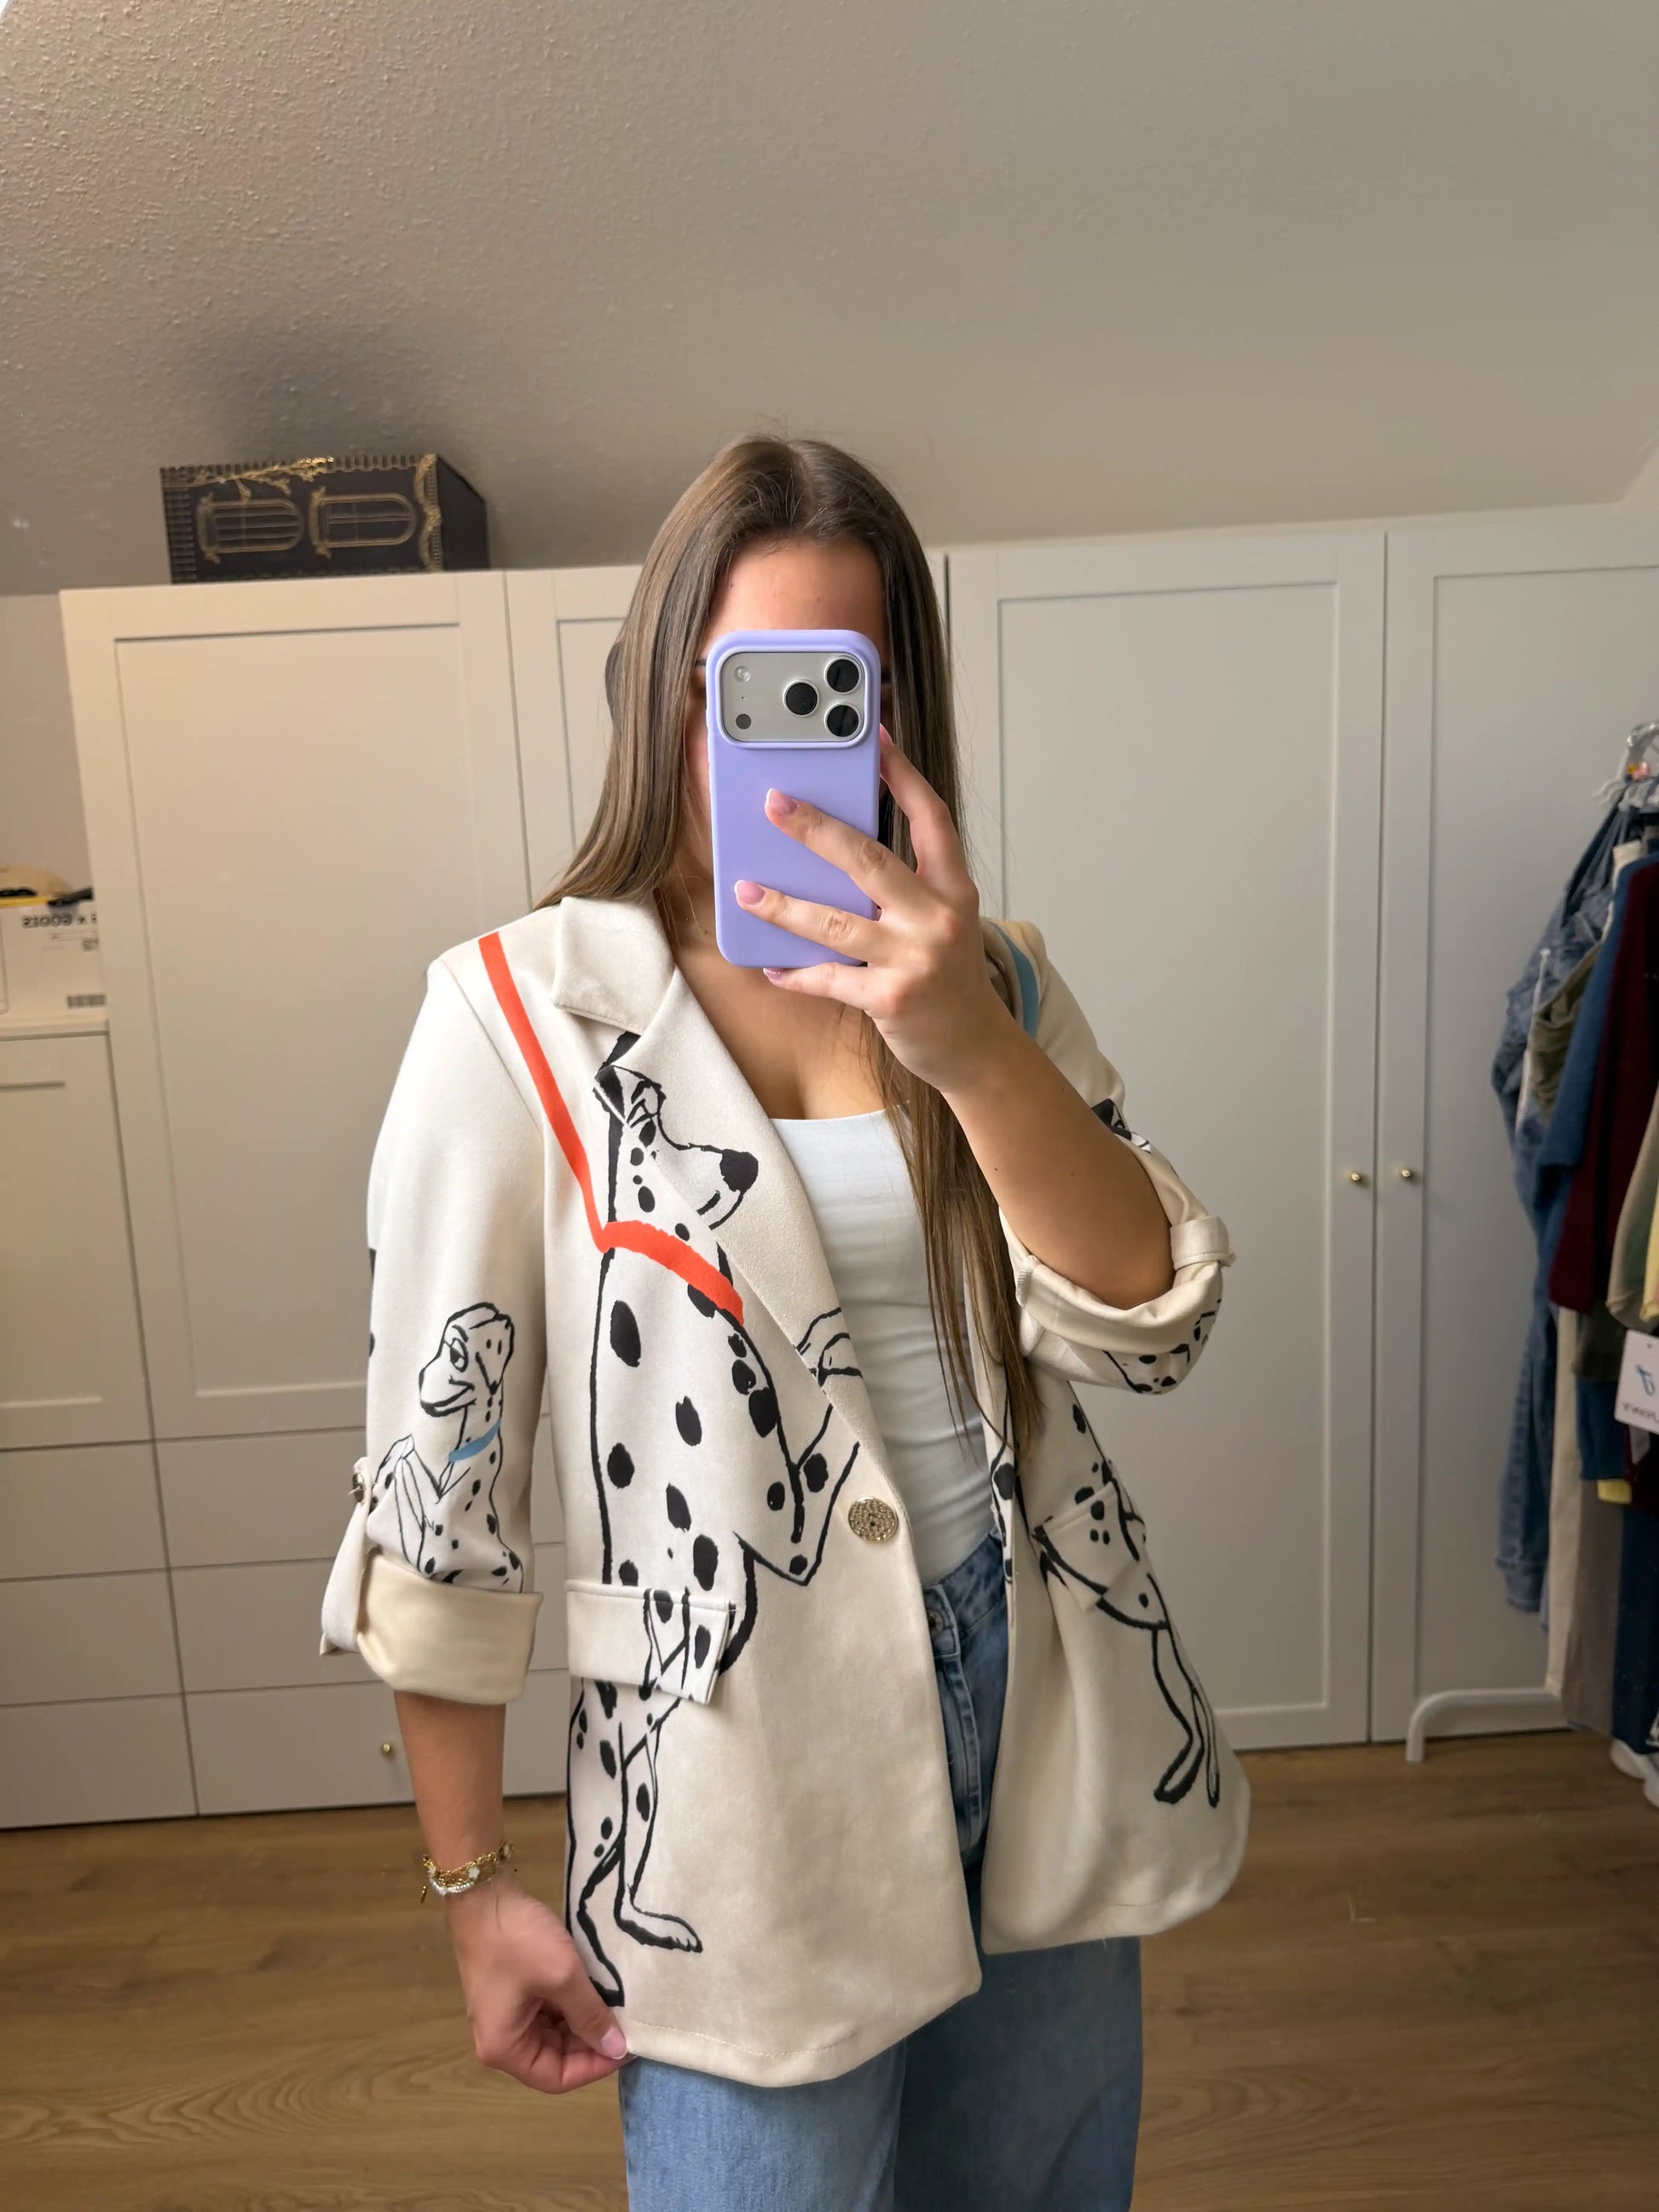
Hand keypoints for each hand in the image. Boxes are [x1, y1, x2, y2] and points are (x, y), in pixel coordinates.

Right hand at [446, 1874, 630, 2093]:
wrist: (483, 1892)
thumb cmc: (518, 1940)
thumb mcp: (561, 1976)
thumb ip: (590, 2015)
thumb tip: (617, 2049)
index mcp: (504, 2048)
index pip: (556, 2078)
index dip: (594, 2068)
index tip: (627, 2047)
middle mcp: (501, 2038)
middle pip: (555, 2058)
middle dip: (591, 2044)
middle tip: (629, 2025)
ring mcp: (506, 2013)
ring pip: (554, 2034)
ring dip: (584, 2023)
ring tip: (619, 2008)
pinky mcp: (513, 1991)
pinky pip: (548, 2012)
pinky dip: (572, 2005)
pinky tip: (597, 1990)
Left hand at [735, 729, 1015, 1094]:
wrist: (973, 1046)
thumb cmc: (948, 978)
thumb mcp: (941, 921)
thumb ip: (903, 888)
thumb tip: (835, 853)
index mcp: (953, 889)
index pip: (932, 819)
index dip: (904, 776)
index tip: (875, 740)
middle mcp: (938, 918)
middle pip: (870, 860)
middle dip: (816, 829)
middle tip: (775, 804)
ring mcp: (915, 958)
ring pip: (836, 923)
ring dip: (784, 906)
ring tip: (746, 891)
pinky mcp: (891, 998)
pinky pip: (830, 978)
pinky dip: (796, 973)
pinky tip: (771, 965)